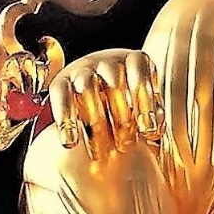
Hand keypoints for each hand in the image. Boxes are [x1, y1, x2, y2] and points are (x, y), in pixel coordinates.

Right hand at [49, 49, 164, 159]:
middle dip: (121, 115)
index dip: (145, 101)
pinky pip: (61, 97)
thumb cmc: (132, 102)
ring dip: (94, 119)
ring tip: (101, 152)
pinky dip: (65, 120)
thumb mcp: (146, 104)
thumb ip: (152, 114)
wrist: (98, 97)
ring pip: (86, 87)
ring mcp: (83, 70)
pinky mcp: (61, 83)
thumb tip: (152, 132)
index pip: (140, 72)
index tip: (149, 131)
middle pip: (114, 82)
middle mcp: (108, 62)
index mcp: (135, 61)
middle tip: (126, 144)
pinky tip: (70, 143)